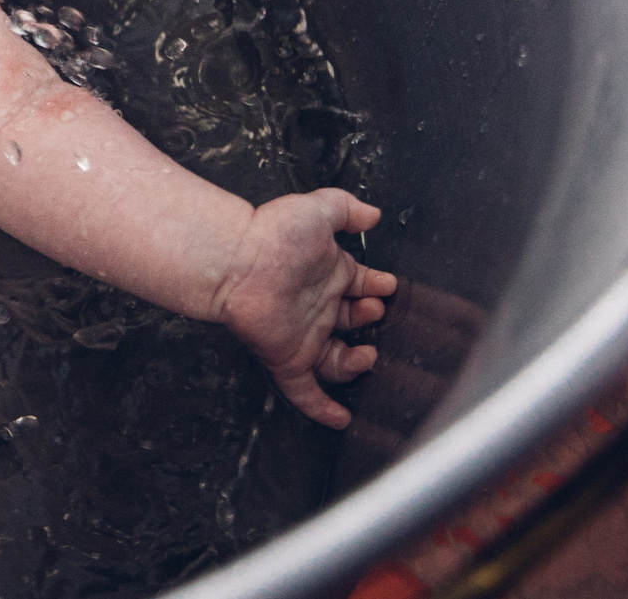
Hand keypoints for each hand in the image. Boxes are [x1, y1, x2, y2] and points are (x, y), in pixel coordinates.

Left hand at [210, 190, 397, 428]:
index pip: (361, 285)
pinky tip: (341, 419)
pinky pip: (306, 391)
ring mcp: (303, 334)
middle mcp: (317, 306)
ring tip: (368, 352)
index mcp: (328, 274)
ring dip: (358, 362)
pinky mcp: (287, 357)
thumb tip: (371, 214)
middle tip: (376, 309)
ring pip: (337, 360)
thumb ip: (346, 208)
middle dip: (371, 320)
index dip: (378, 288)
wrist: (237, 260)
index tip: (390, 285)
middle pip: (352, 324)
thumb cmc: (272, 233)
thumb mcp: (319, 209)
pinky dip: (322, 408)